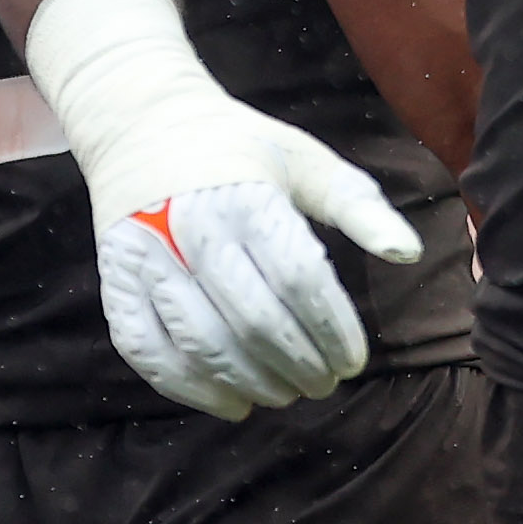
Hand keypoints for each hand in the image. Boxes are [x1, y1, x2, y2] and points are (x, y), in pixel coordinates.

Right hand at [94, 116, 419, 421]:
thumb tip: (408, 253)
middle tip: (323, 383)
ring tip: (283, 391)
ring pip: (204, 344)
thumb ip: (358, 205)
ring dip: (252, 383)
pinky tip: (230, 401)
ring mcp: (147, 255)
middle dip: (300, 366)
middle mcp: (192, 226)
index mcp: (247, 195)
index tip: (353, 360)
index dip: (333, 331)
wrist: (141, 122)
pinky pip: (147, 350)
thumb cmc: (237, 147)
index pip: (300, 280)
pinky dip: (190, 388)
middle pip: (255, 321)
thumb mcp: (303, 159)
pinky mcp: (115, 278)